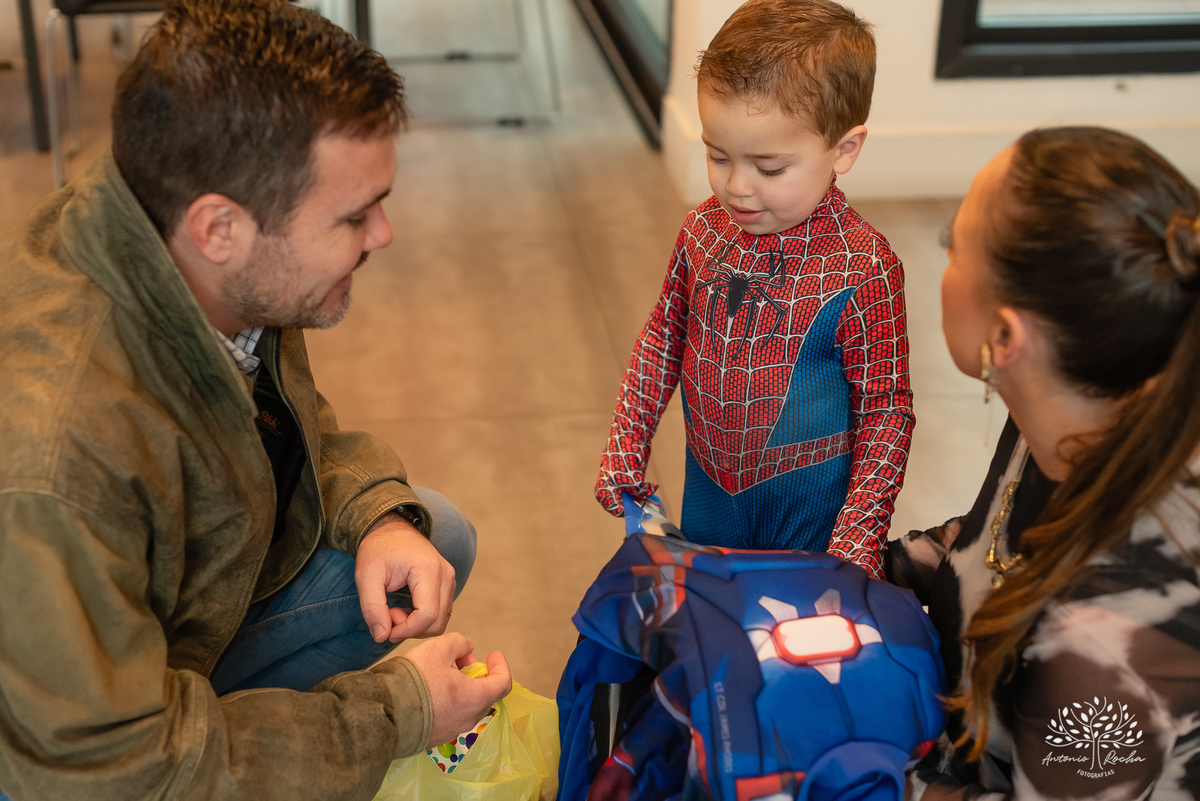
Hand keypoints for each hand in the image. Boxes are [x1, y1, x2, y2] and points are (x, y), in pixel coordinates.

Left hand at [355, 512, 456, 642]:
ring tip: (395, 610)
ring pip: (441, 620)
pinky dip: (423, 619)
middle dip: (411, 628)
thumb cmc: (378, 549)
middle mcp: (445, 574)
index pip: (427, 615)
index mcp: (427, 569)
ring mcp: (450, 579)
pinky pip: (441, 612)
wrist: (391, 528)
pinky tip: (405, 607)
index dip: (406, 630)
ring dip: (416, 625)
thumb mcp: (366, 577)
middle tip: (388, 615)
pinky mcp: (448, 584)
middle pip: (437, 622)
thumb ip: (372, 608)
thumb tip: (381, 637)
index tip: (386, 627)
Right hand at [404, 633, 511, 748]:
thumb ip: (459, 643)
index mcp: (475, 698)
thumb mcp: (438, 648)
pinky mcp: (433, 737)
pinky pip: (449, 716)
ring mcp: (450, 731)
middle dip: (477, 673)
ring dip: (462, 686)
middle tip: (462, 658)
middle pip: (483, 694)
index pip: (503, 684)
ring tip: (442, 670)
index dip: (501, 666)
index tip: (493, 654)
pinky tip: (430, 689)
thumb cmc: (415, 679)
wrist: (383, 713)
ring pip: (466, 705)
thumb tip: (466, 648)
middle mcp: (467, 719)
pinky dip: (449, 700)